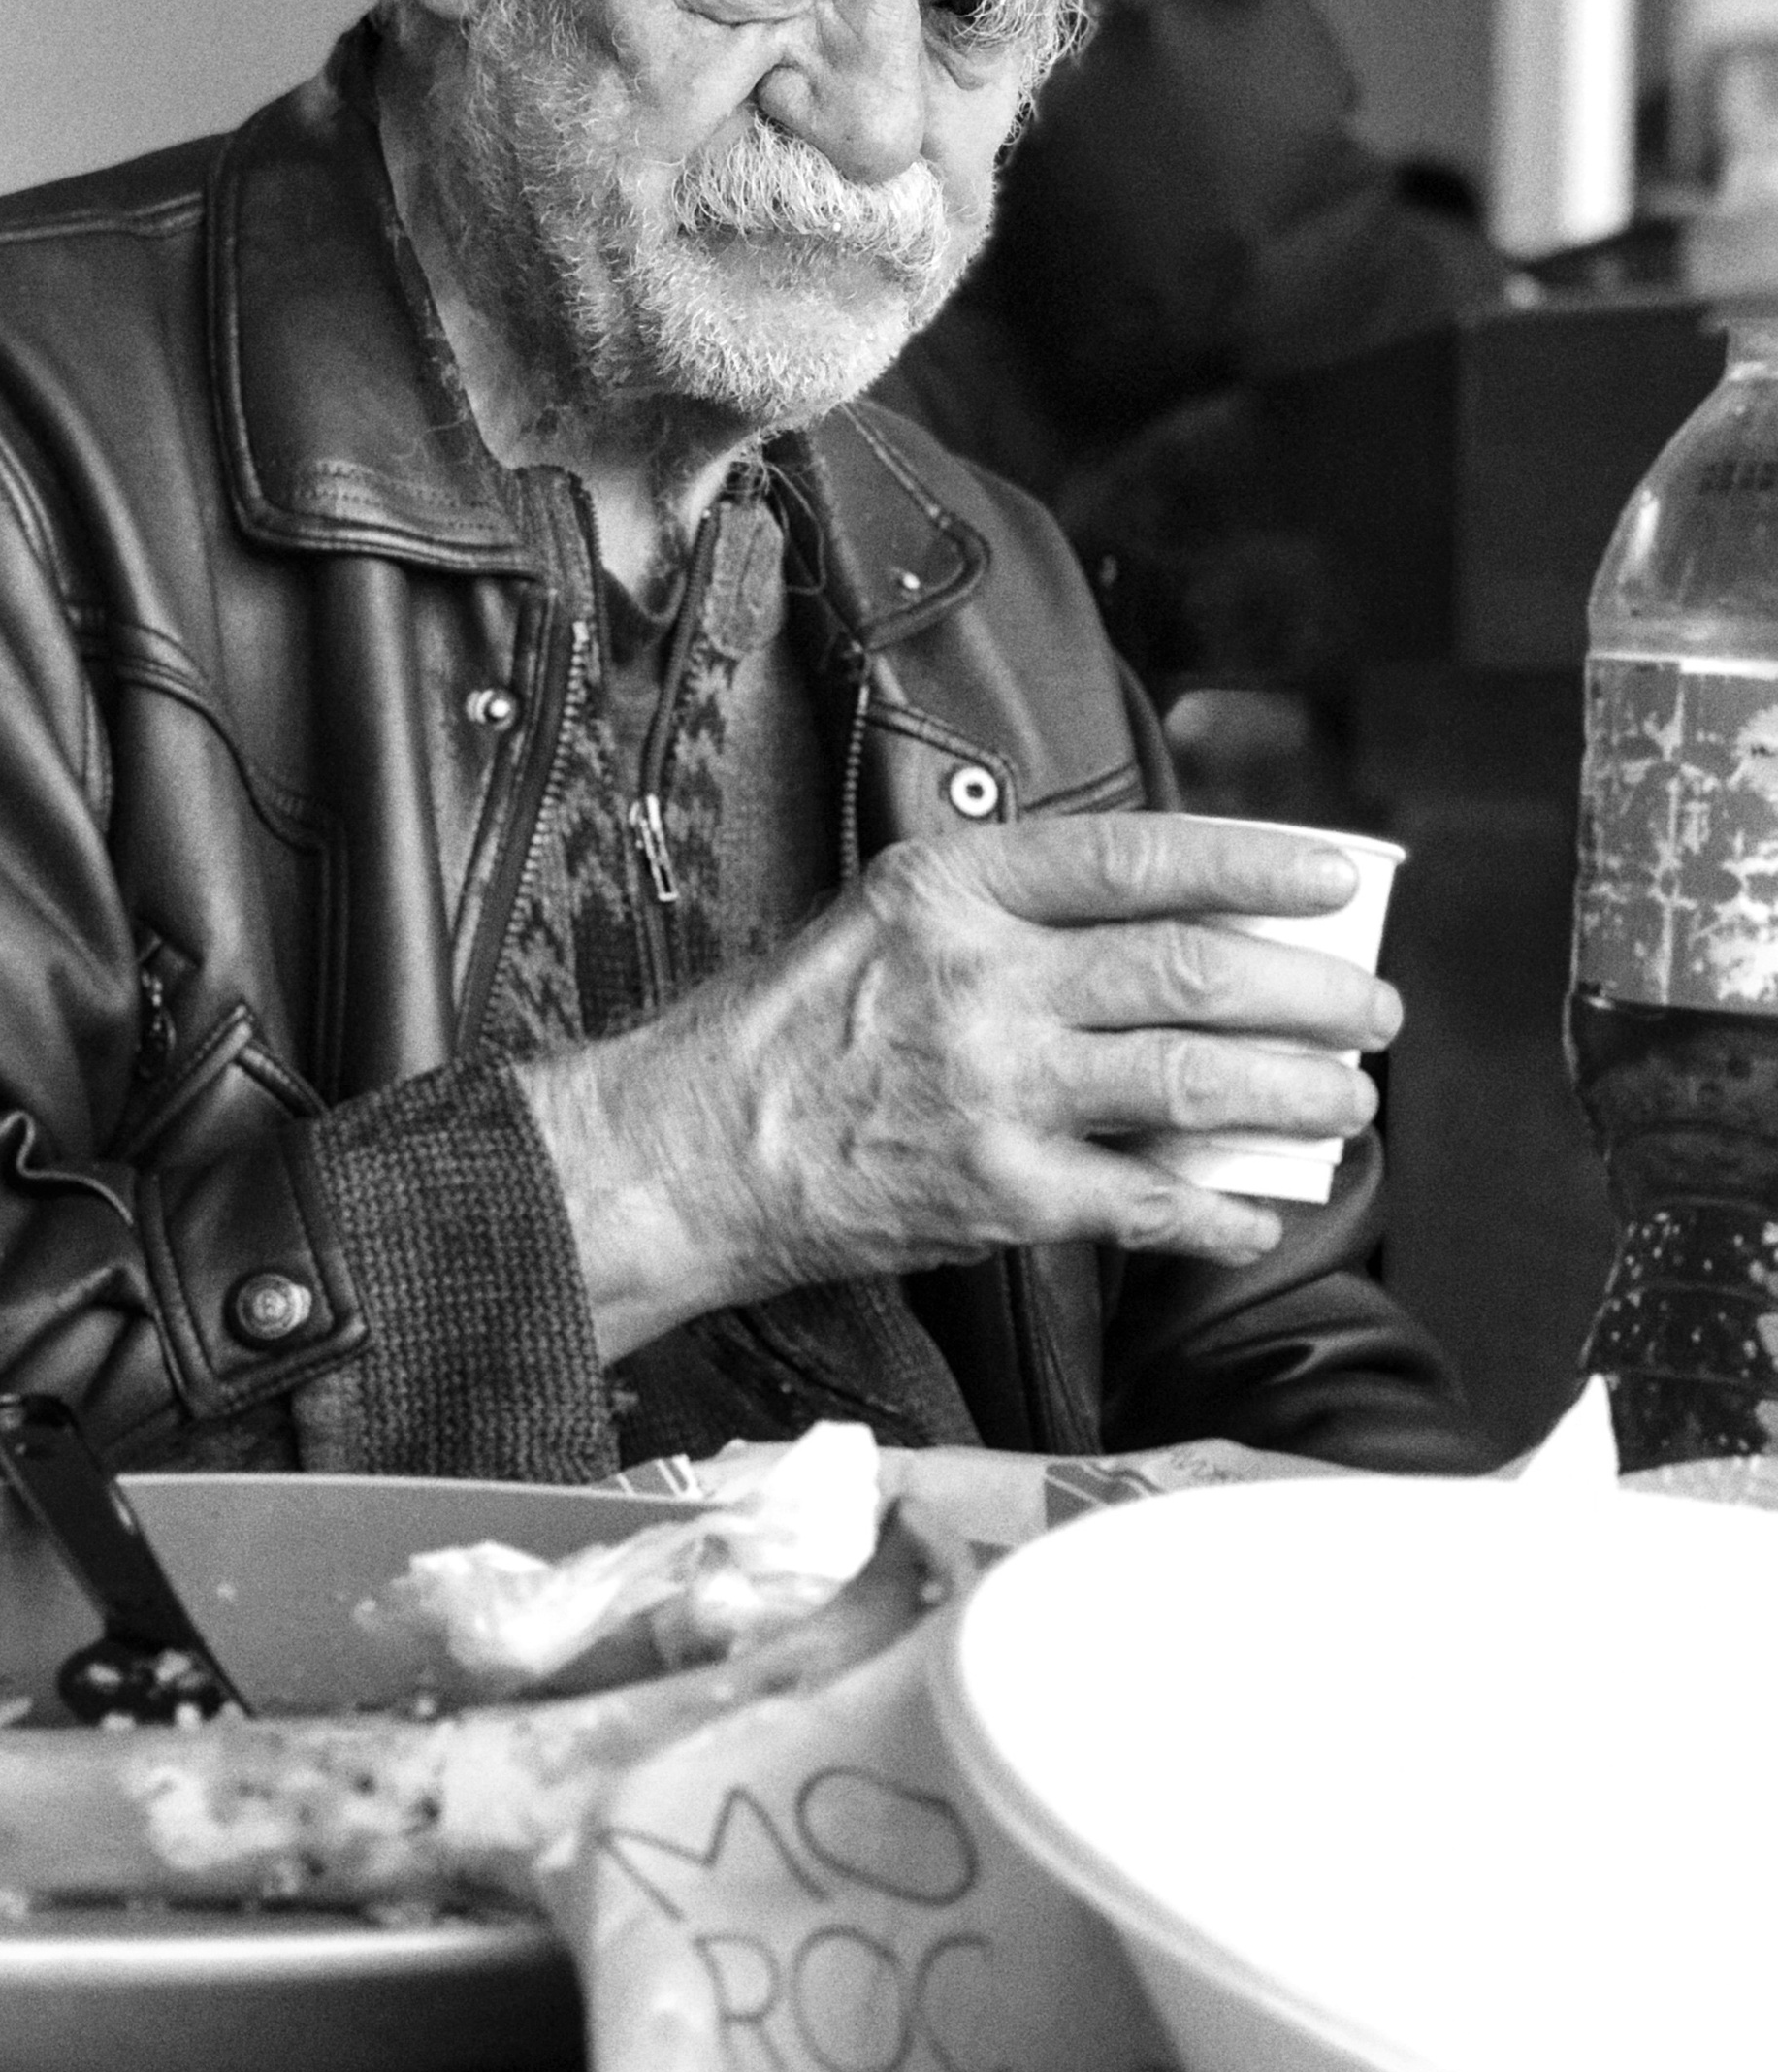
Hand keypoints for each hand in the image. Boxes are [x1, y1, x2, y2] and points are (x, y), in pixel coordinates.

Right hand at [512, 812, 1398, 1362]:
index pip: (1141, 859)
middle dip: (1311, 994)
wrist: (701, 1149)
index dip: (1256, 865)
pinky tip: (1253, 1212)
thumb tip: (1172, 919)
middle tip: (1370, 1010)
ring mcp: (997, 1090)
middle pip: (1194, 972)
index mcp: (960, 889)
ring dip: (1294, 1093)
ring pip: (1192, 1082)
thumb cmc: (796, 1029)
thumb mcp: (891, 912)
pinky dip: (1217, 1211)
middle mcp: (985, 979)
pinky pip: (1145, 1201)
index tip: (1332, 879)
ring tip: (1346, 1100)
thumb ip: (1016, 906)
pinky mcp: (1000, 1193)